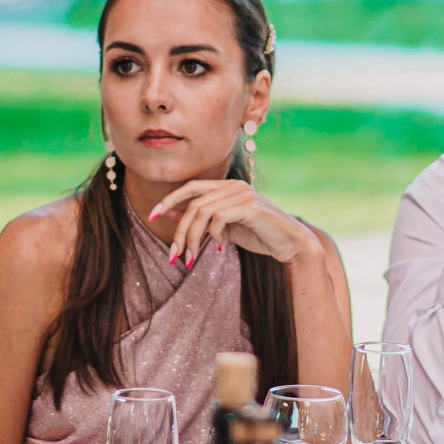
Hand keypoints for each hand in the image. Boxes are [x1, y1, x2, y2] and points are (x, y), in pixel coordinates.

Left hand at [148, 181, 312, 267]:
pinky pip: (218, 218)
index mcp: (227, 186)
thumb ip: (202, 218)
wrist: (291, 244)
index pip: (191, 187)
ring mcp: (243, 194)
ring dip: (192, 238)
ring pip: (202, 212)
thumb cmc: (259, 234)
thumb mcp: (225, 227)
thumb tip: (173, 213)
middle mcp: (234, 185)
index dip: (170, 199)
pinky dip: (213, 234)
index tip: (152, 215)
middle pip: (193, 202)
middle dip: (178, 228)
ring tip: (190, 258)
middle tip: (173, 253)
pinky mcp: (250, 206)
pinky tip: (219, 247)